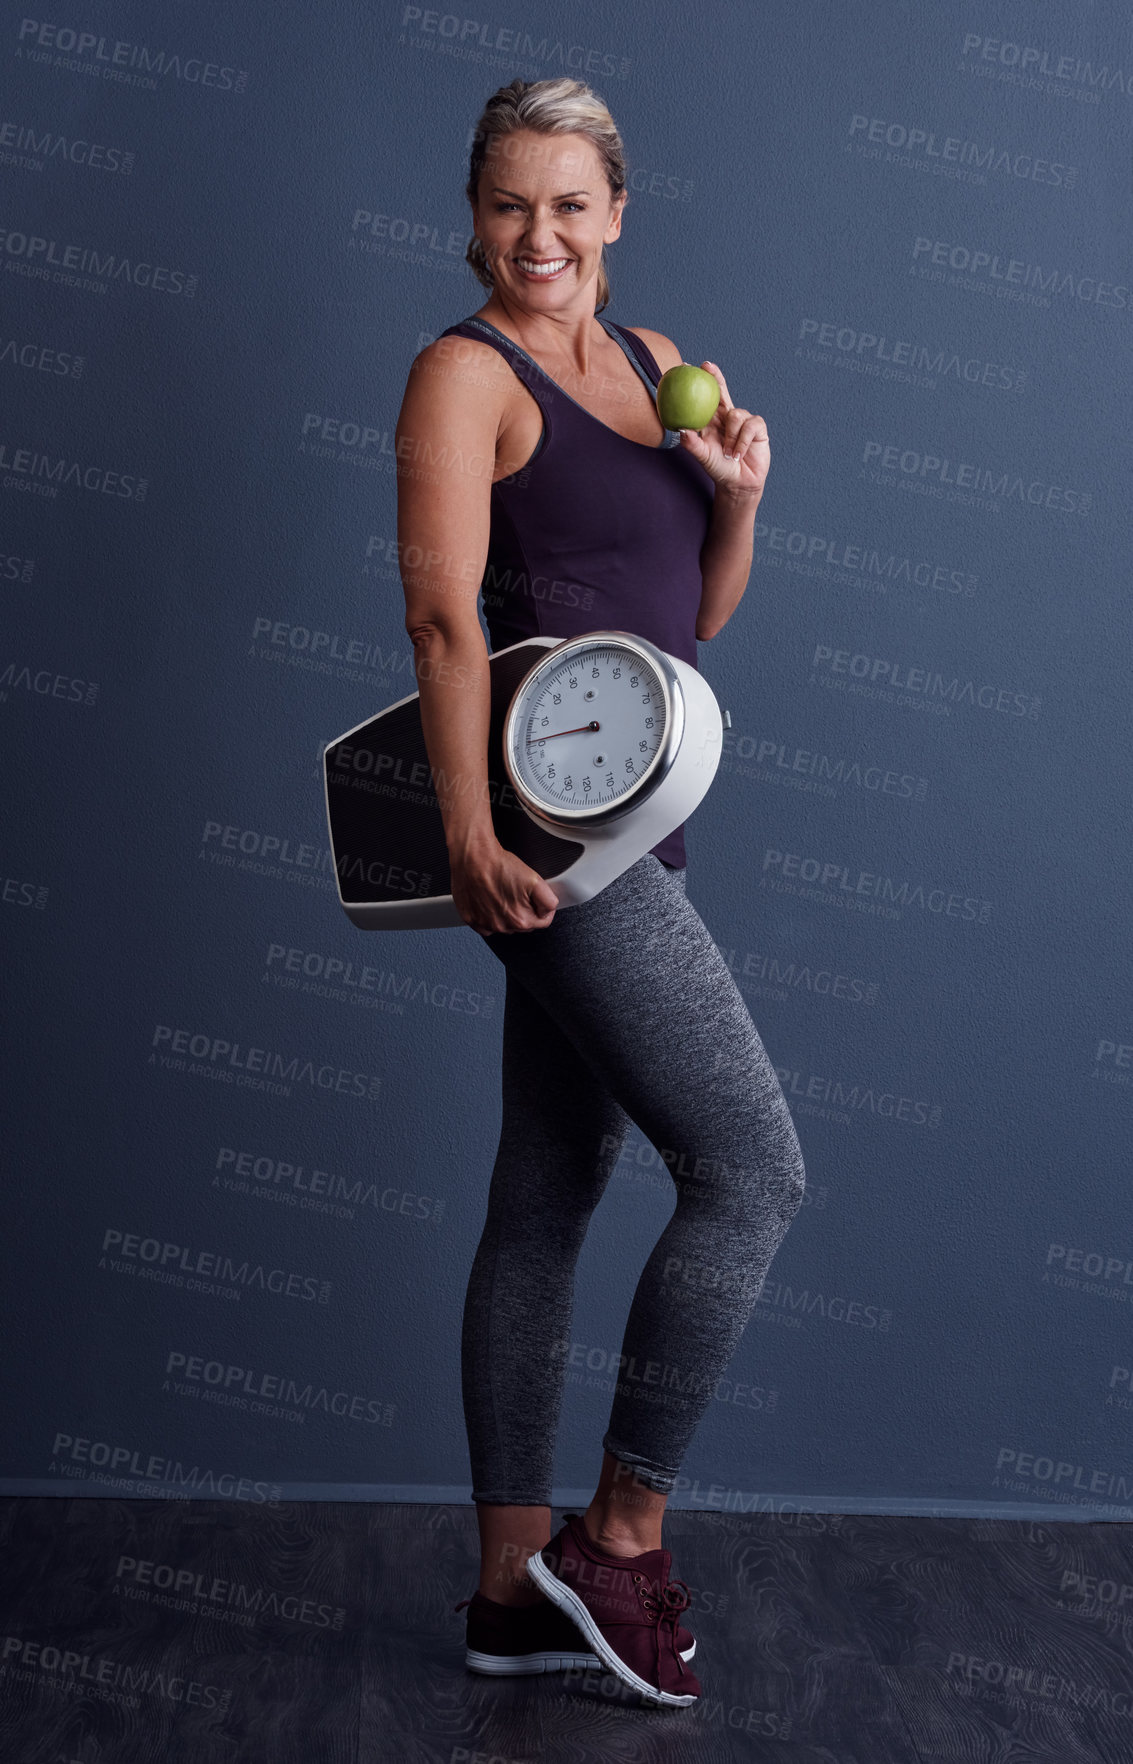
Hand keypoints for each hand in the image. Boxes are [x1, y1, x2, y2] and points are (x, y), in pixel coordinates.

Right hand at [450, 837, 559, 934]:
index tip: (535, 898)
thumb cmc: (499, 866)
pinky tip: (489, 900)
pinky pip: (485, 924)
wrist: (473, 857)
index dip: (542, 908)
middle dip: (524, 910)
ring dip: (506, 913)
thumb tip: (549, 911)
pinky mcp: (471, 919)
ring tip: (502, 893)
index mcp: (521, 920)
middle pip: (523, 925)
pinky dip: (488, 915)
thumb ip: (548, 901)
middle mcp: (502, 927)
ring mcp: (485, 924)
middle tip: (517, 892)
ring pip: (504, 925)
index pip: (542, 922)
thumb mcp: (535, 880)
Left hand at [675, 361, 768, 496]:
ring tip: (728, 454)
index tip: (685, 366)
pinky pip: (750, 426)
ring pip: (736, 415)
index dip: (697, 382)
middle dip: (715, 377)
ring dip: (731, 437)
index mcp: (711, 421)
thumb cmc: (719, 469)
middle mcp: (727, 417)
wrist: (739, 483)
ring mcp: (743, 421)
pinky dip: (742, 441)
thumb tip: (682, 430)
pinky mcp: (758, 428)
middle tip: (707, 367)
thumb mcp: (704, 456)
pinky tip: (738, 454)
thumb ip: (693, 444)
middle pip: (721, 392)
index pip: (704, 397)